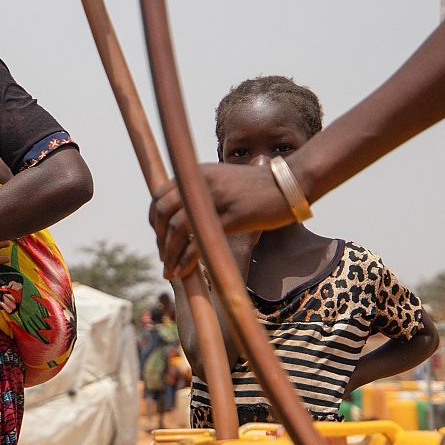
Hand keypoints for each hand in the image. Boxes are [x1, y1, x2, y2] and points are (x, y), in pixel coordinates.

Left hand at [149, 163, 295, 278]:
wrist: (289, 183)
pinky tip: (183, 272)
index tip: (159, 236)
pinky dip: (185, 260)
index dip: (154, 218)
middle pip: (164, 212)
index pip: (160, 195)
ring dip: (170, 253)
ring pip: (177, 229)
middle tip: (164, 257)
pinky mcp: (230, 218)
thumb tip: (186, 214)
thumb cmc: (258, 187)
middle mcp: (201, 183)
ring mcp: (215, 200)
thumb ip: (203, 192)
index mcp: (197, 173)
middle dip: (160, 238)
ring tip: (170, 270)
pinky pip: (198, 242)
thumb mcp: (223, 181)